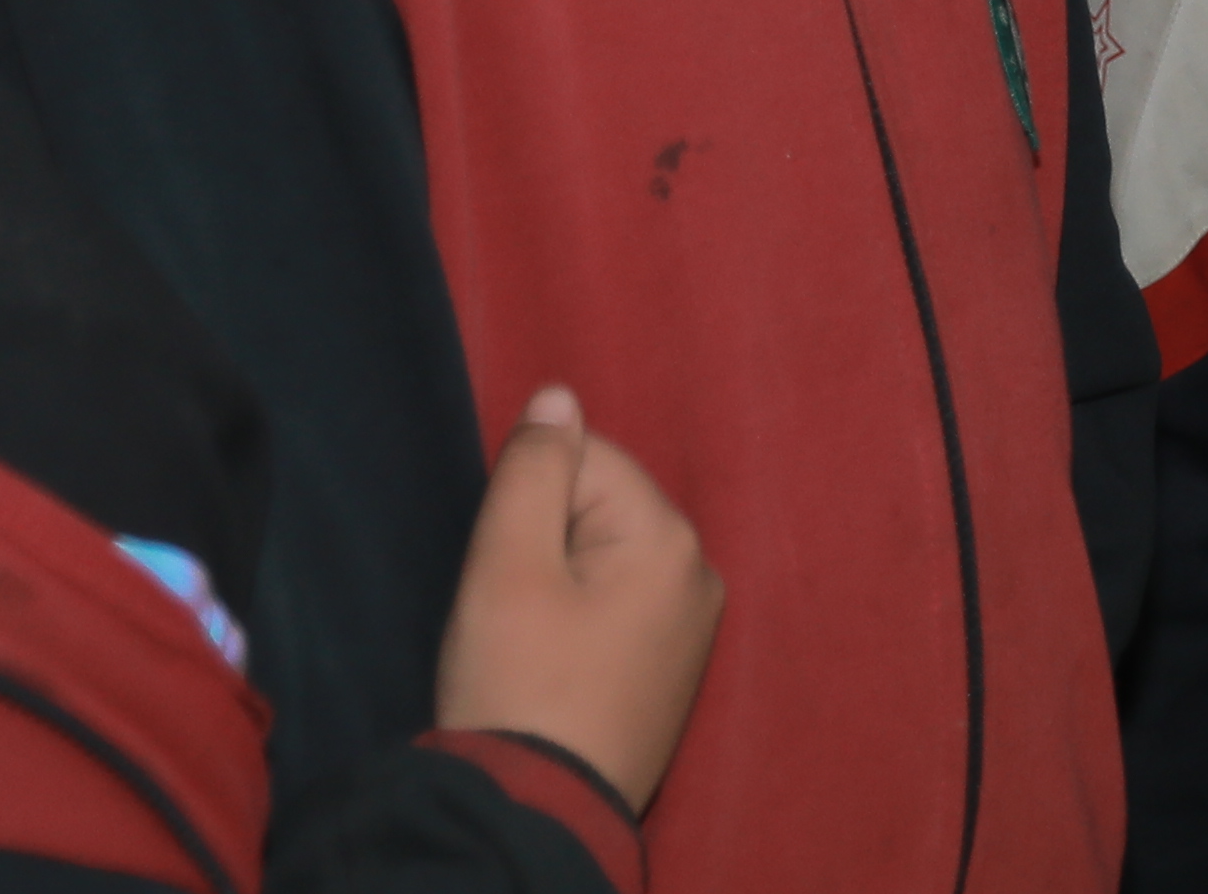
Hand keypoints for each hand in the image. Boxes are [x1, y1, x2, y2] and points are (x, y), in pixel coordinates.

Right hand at [437, 384, 721, 818]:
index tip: (508, 574)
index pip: (585, 461)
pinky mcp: (671, 671)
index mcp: (672, 537)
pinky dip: (578, 627)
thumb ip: (534, 471)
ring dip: (558, 588)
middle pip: (597, 510)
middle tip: (517, 617)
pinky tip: (556, 672)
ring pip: (601, 562)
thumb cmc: (519, 686)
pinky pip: (617, 611)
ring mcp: (692, 628)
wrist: (536, 813)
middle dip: (544, 546)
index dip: (525, 507)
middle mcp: (701, 573)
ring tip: (534, 648)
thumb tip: (560, 394)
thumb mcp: (507, 566)